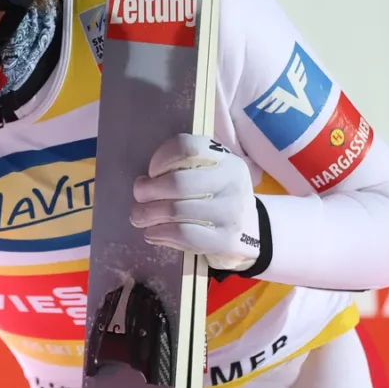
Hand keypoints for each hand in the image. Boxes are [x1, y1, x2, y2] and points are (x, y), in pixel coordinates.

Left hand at [130, 133, 269, 275]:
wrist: (249, 229)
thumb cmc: (216, 195)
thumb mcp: (208, 172)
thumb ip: (182, 168)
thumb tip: (144, 182)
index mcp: (225, 159)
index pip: (187, 147)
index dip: (161, 158)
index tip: (151, 172)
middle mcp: (232, 182)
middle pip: (178, 183)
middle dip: (147, 191)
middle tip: (139, 197)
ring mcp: (231, 212)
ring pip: (177, 211)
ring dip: (148, 214)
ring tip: (140, 216)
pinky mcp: (226, 240)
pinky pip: (184, 235)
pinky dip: (160, 233)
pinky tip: (152, 233)